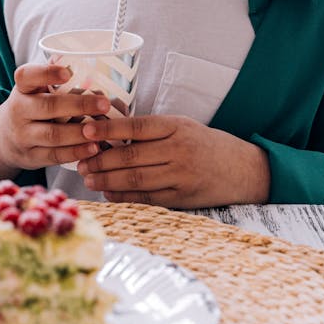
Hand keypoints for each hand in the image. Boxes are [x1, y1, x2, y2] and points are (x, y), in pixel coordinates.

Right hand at [0, 64, 107, 177]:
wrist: (5, 139)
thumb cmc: (31, 105)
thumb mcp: (35, 88)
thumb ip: (55, 75)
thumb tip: (85, 62)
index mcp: (22, 88)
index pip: (27, 76)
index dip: (47, 73)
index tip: (68, 73)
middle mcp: (18, 111)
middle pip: (48, 106)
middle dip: (78, 105)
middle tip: (104, 104)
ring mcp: (23, 136)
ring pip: (52, 135)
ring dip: (79, 133)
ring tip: (101, 130)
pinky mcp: (31, 156)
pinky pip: (54, 156)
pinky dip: (76, 152)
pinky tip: (93, 148)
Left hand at [76, 114, 270, 208]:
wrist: (243, 169)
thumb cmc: (205, 144)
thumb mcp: (182, 126)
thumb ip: (150, 129)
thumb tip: (110, 129)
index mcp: (177, 127)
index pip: (136, 126)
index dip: (108, 129)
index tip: (85, 130)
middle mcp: (179, 150)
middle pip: (131, 155)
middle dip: (101, 160)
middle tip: (80, 161)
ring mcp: (180, 176)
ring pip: (135, 179)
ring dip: (107, 180)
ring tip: (89, 178)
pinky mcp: (181, 198)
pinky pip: (146, 198)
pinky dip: (124, 196)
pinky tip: (108, 193)